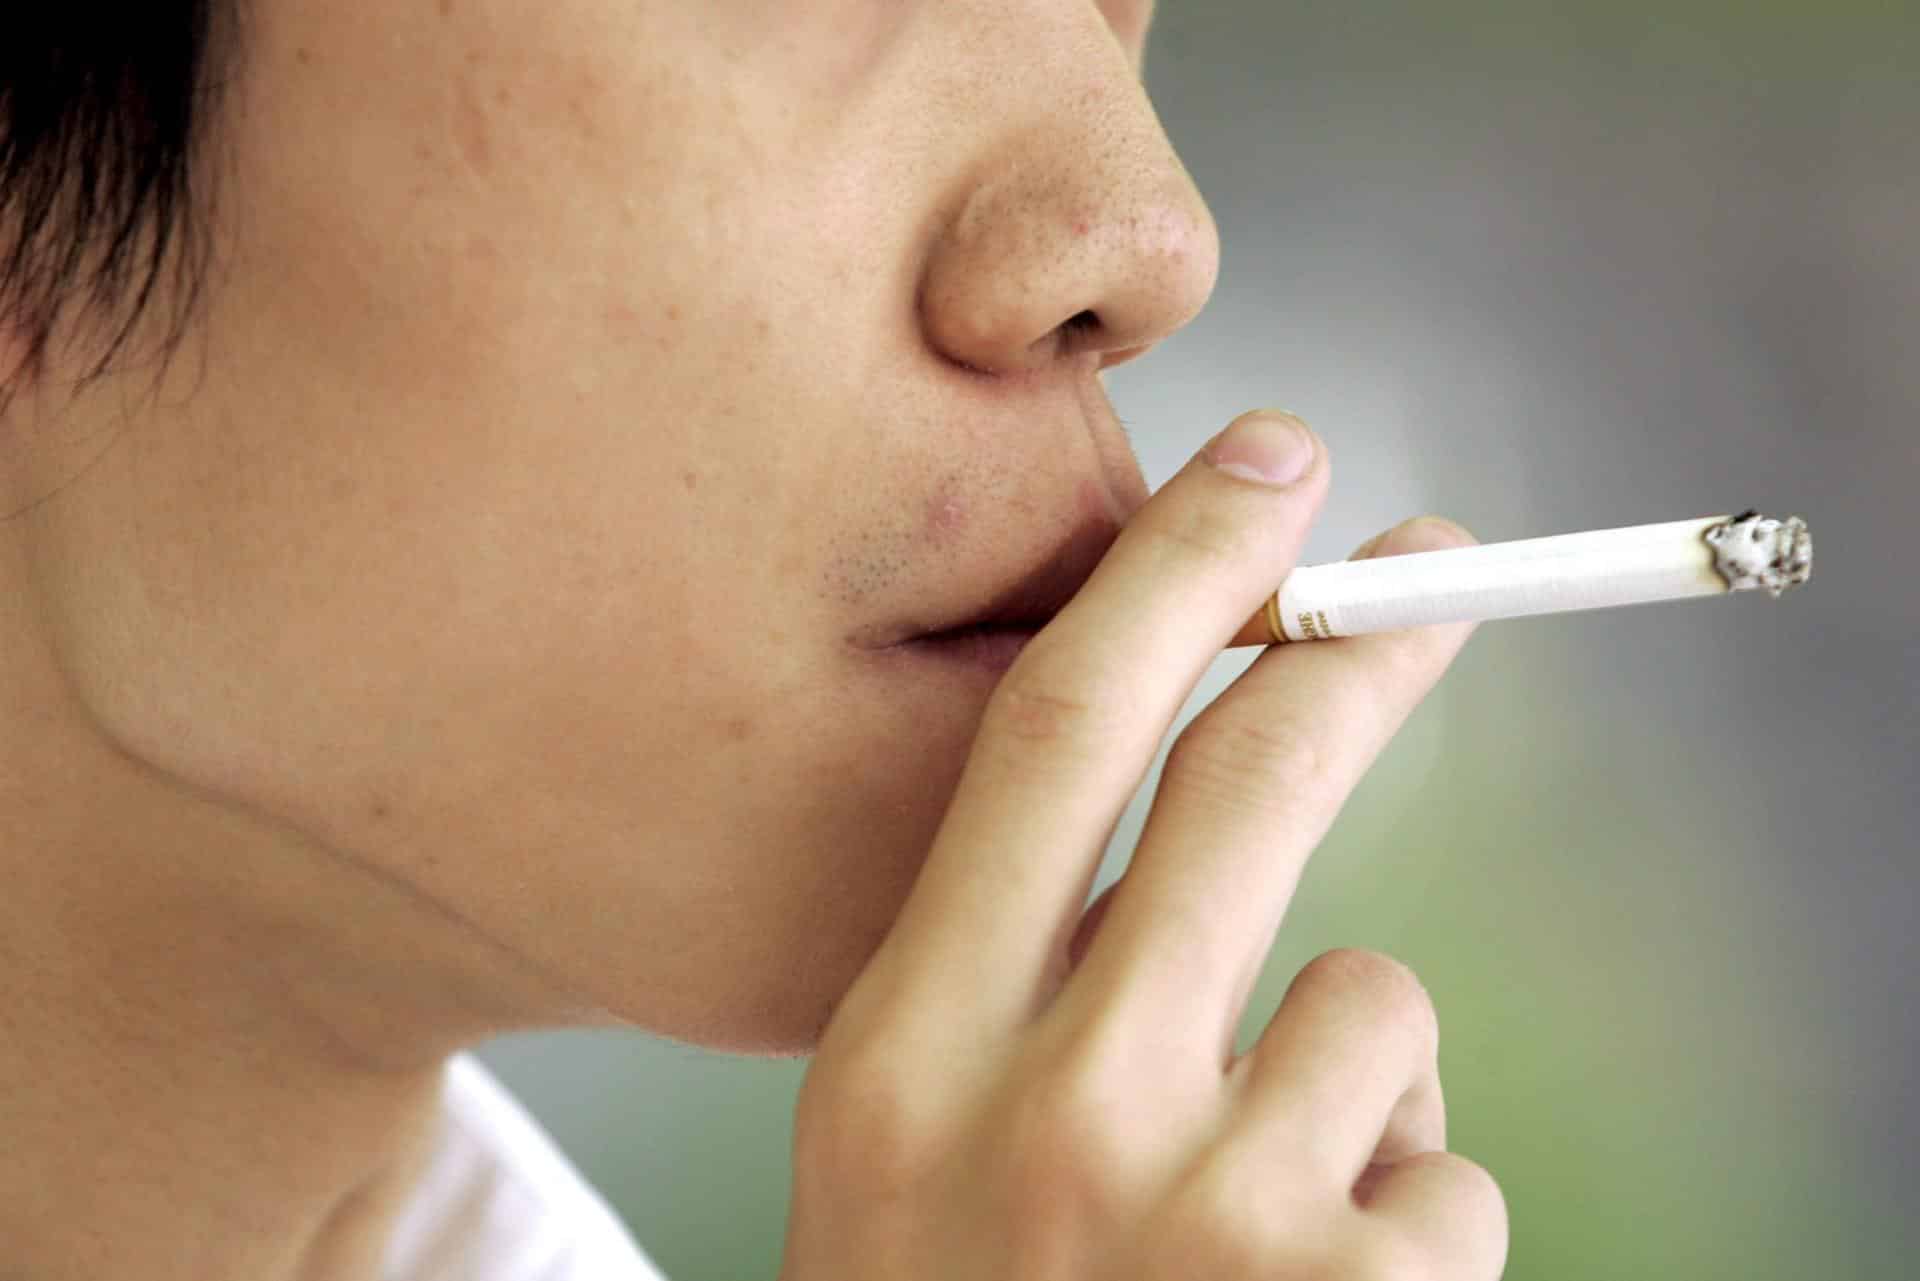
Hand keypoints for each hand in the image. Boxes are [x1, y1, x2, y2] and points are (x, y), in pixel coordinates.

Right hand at [783, 410, 1506, 1279]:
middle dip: (1355, 645)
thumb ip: (1019, 989)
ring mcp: (1213, 1223)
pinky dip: (1399, 1222)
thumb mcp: (914, 1157)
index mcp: (901, 1060)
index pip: (1046, 741)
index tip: (1267, 469)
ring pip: (1376, 1005)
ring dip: (1348, 1080)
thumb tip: (1212, 815)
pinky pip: (1443, 1173)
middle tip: (1432, 565)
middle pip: (1247, 783)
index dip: (1169, 576)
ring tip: (1250, 1219)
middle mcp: (1046, 1118)